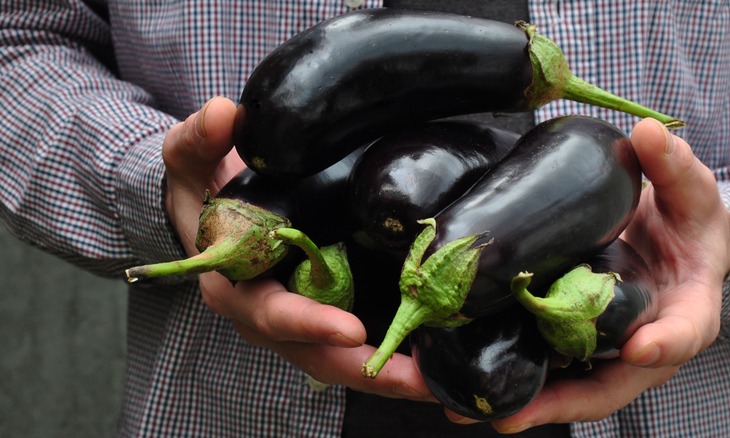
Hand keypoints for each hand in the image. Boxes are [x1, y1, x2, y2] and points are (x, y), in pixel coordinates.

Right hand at [161, 97, 432, 400]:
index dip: (309, 323)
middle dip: (367, 369)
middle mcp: (269, 315)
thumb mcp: (191, 160)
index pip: (273, 314)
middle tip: (420, 380)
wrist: (214, 205)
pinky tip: (437, 358)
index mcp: (236, 288)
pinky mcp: (326, 311)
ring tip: (441, 380)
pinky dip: (396, 354)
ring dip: (392, 374)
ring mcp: (301, 320)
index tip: (351, 329)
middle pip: (318, 356)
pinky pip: (359, 344)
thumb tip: (223, 114)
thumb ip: (198, 140)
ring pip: (344, 360)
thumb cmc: (204, 187)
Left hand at [459, 118, 729, 432]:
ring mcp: (598, 342)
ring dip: (515, 400)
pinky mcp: (565, 332)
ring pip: (562, 383)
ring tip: (459, 405)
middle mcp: (639, 340)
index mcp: (683, 311)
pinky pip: (536, 357)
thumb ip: (675, 167)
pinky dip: (501, 367)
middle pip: (604, 385)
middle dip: (556, 404)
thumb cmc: (686, 221)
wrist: (665, 234)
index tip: (644, 347)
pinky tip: (453, 371)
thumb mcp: (691, 193)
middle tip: (505, 417)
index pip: (683, 333)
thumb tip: (649, 133)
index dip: (665, 342)